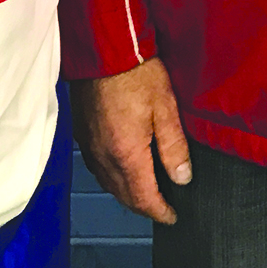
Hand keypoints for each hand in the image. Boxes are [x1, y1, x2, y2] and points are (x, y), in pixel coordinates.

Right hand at [71, 58, 191, 224]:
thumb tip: (183, 178)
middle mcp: (104, 156)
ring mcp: (90, 146)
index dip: (160, 212)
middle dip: (144, 207)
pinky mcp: (83, 133)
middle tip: (162, 209)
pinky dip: (113, 178)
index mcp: (126, 154)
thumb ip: (174, 147)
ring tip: (146, 194)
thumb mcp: (166, 108)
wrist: (104, 50)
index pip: (143, 198)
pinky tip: (123, 170)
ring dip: (127, 194)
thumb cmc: (136, 73)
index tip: (172, 217)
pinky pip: (98, 168)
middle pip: (124, 195)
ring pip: (109, 184)